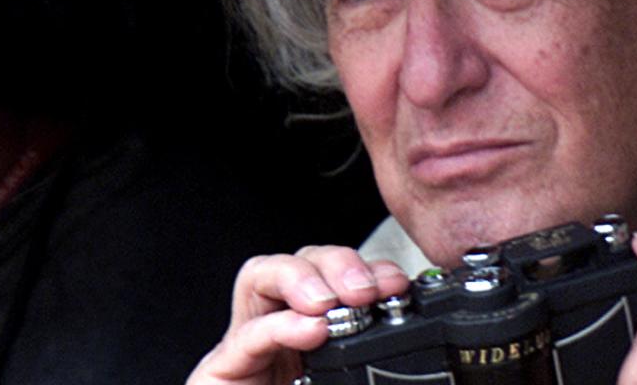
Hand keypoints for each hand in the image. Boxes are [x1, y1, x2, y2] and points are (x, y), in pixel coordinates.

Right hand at [187, 246, 409, 384]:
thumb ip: (366, 373)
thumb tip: (418, 369)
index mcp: (321, 341)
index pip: (341, 281)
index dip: (370, 272)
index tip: (396, 286)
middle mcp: (283, 335)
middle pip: (302, 263)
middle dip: (338, 263)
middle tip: (367, 289)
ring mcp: (249, 349)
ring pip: (263, 276)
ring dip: (302, 277)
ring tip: (330, 303)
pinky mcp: (218, 373)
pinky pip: (244, 336)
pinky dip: (278, 326)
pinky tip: (307, 331)